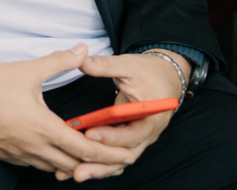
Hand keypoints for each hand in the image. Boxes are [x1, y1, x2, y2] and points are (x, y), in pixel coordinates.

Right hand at [0, 44, 135, 181]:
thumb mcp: (27, 70)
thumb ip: (59, 61)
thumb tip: (81, 49)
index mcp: (44, 127)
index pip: (85, 149)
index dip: (110, 154)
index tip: (128, 156)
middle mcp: (34, 147)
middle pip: (74, 166)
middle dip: (97, 165)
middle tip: (114, 160)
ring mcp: (19, 154)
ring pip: (55, 168)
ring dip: (72, 165)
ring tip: (85, 157)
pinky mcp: (6, 155)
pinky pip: (35, 165)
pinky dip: (50, 162)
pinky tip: (52, 152)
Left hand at [76, 51, 187, 169]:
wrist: (164, 78)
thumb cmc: (148, 72)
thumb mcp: (128, 65)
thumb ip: (105, 65)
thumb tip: (81, 61)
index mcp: (152, 116)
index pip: (133, 133)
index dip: (112, 137)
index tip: (90, 134)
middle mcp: (146, 133)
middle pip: (124, 155)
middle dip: (101, 163)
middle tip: (77, 169)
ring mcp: (138, 139)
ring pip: (118, 160)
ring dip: (97, 169)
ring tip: (72, 175)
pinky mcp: (127, 140)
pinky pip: (113, 156)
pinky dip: (97, 163)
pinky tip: (75, 169)